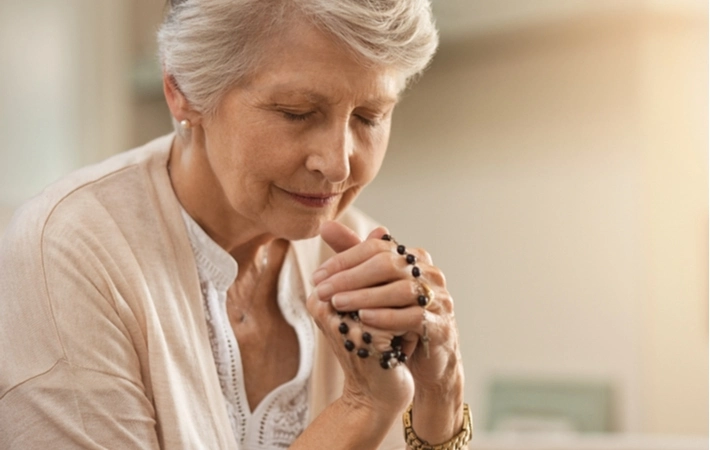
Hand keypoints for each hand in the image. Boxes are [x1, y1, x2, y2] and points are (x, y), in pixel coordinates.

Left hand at [312, 221, 461, 396]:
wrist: (429, 359)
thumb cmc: (399, 317)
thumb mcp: (375, 287)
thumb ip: (353, 258)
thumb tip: (326, 226)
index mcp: (413, 259)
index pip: (376, 248)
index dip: (345, 259)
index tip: (317, 276)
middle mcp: (430, 273)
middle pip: (388, 264)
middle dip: (350, 276)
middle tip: (322, 290)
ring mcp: (439, 298)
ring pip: (401, 290)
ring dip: (365, 296)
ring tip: (338, 303)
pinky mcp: (441, 325)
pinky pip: (414, 316)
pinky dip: (387, 317)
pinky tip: (364, 319)